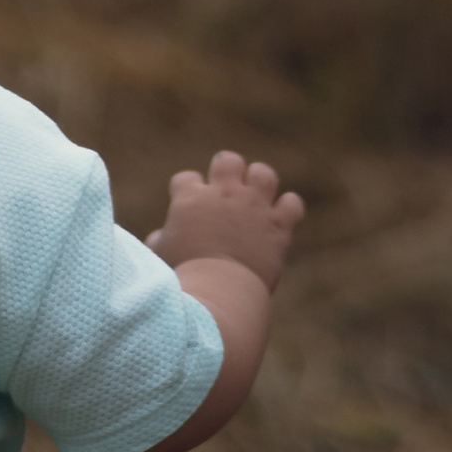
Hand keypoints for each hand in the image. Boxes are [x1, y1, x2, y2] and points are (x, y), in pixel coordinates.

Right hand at [148, 151, 304, 290]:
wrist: (218, 291)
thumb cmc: (184, 276)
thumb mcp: (162, 255)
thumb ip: (160, 240)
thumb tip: (159, 237)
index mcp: (190, 197)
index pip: (186, 178)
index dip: (188, 192)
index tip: (190, 211)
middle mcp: (224, 193)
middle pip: (228, 160)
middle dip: (227, 172)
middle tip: (227, 194)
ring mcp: (253, 206)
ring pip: (264, 173)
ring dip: (260, 185)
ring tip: (256, 201)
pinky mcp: (278, 225)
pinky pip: (292, 204)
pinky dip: (288, 211)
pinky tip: (279, 223)